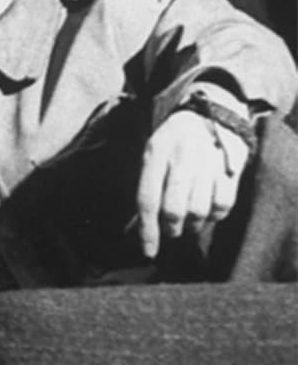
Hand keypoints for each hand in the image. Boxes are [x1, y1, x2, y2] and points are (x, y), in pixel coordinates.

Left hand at [137, 110, 249, 257]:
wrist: (210, 113)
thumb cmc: (173, 141)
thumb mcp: (152, 153)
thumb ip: (147, 186)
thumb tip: (136, 227)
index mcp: (155, 153)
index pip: (147, 200)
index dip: (147, 230)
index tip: (148, 251)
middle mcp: (180, 158)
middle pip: (174, 209)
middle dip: (171, 228)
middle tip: (171, 230)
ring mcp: (207, 163)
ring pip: (198, 211)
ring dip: (192, 224)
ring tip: (189, 222)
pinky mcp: (230, 169)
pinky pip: (222, 205)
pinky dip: (214, 216)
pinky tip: (208, 212)